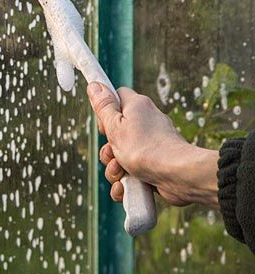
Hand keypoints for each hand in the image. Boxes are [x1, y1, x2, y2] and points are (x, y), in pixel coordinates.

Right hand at [87, 83, 218, 208]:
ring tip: (121, 174)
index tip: (103, 126)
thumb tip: (94, 84)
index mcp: (137, 107)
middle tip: (112, 154)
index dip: (105, 112)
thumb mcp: (116, 126)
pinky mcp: (155, 167)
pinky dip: (127, 183)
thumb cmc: (145, 148)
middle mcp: (146, 123)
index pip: (117, 98)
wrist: (178, 175)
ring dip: (114, 169)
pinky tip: (125, 189)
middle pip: (116, 133)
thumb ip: (103, 106)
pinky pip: (133, 174)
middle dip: (108, 150)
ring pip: (122, 157)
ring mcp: (151, 146)